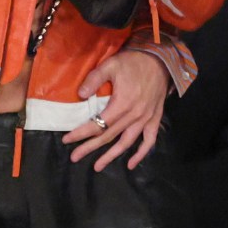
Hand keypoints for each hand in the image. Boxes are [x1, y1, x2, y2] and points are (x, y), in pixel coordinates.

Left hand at [63, 49, 168, 170]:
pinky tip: (130, 164)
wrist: (160, 61)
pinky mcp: (154, 119)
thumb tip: (80, 95)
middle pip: (109, 136)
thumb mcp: (110, 65)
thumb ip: (94, 79)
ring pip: (127, 143)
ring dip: (111, 156)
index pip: (98, 124)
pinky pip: (149, 141)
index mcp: (122, 104)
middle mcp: (134, 116)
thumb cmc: (133, 62)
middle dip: (90, 147)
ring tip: (97, 166)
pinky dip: (140, 154)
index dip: (81, 133)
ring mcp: (146, 119)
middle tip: (74, 157)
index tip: (67, 140)